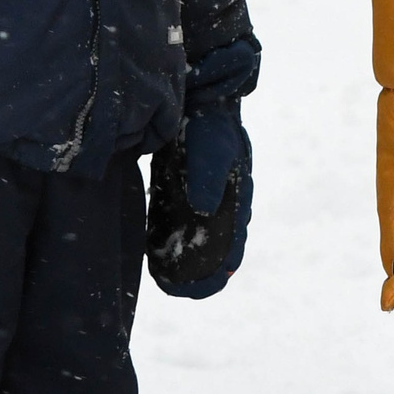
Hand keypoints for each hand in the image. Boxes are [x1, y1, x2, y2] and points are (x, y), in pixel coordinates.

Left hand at [149, 107, 250, 297]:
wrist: (200, 101)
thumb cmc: (209, 127)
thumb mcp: (211, 150)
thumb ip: (208, 178)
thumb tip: (204, 209)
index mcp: (236, 203)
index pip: (232, 249)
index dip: (219, 273)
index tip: (206, 288)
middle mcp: (223, 207)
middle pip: (216, 252)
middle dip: (201, 274)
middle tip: (180, 292)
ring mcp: (205, 201)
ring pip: (198, 242)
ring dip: (186, 262)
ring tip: (168, 282)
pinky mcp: (185, 193)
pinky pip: (181, 226)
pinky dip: (172, 242)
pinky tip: (157, 253)